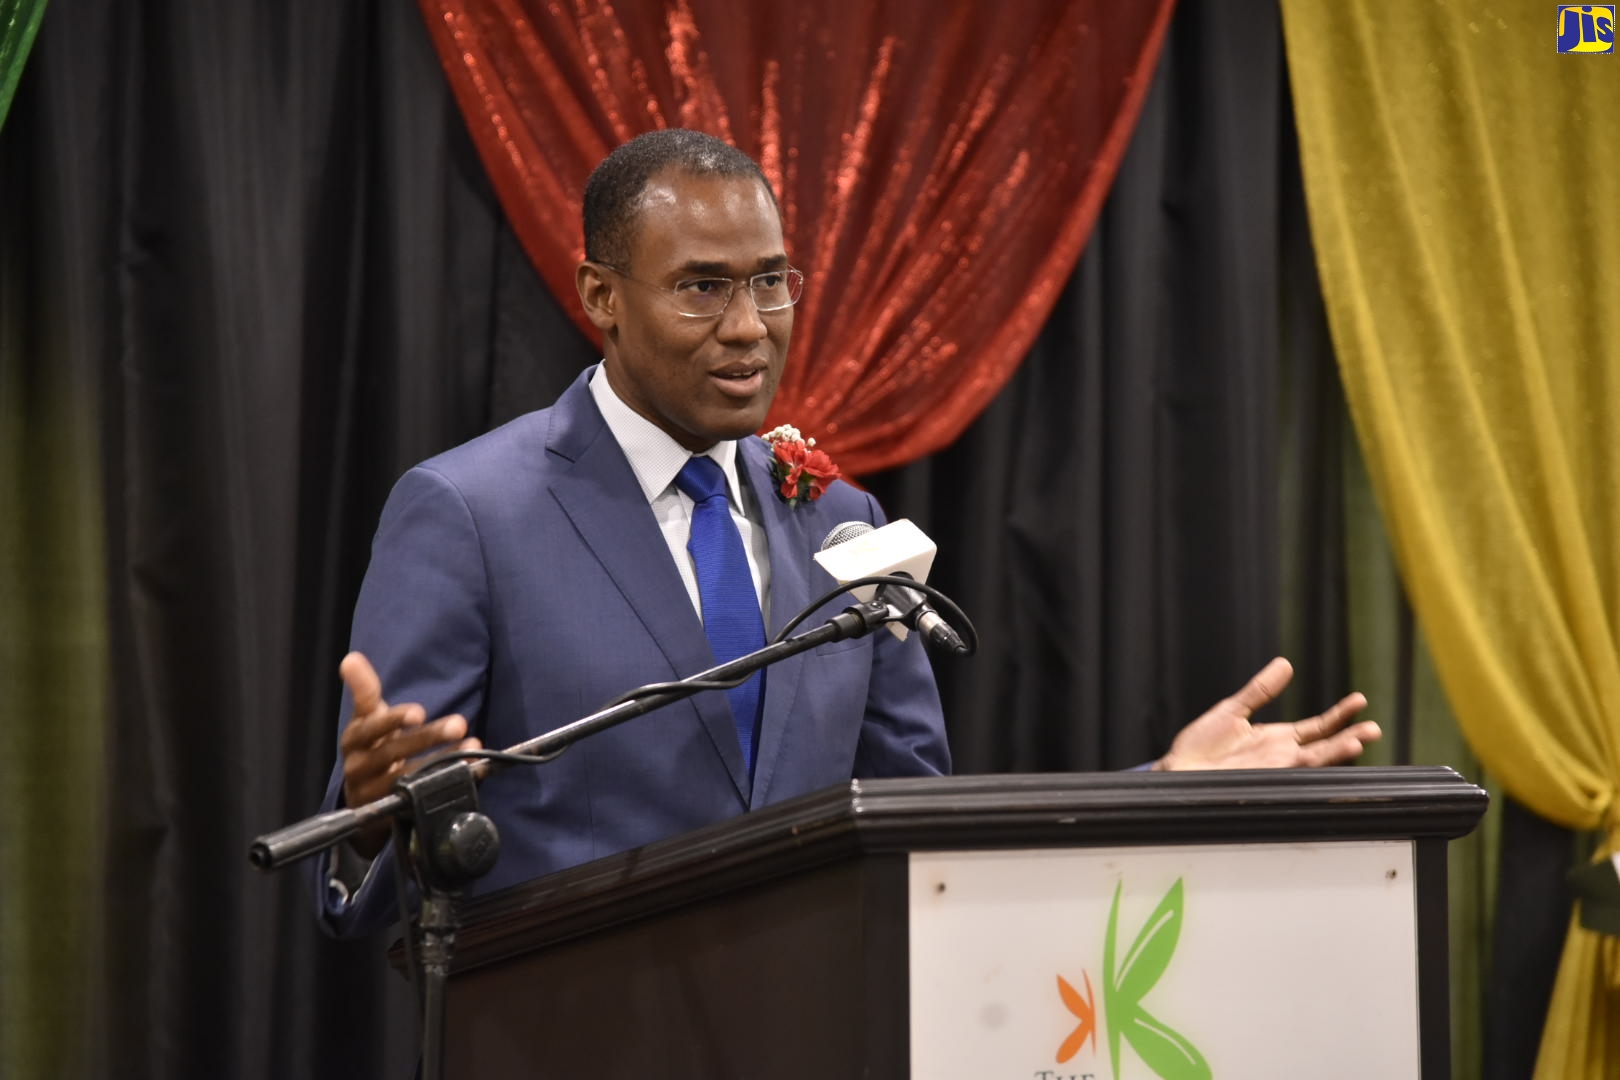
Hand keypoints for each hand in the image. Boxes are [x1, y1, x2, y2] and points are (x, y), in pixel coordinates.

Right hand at [337, 652, 480, 854]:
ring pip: (408, 778)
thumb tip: (350, 659)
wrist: (364, 797)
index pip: (371, 727)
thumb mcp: (366, 719)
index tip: (419, 712)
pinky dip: (448, 782)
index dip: (393, 720)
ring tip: (470, 746)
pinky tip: (472, 770)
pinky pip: (423, 797)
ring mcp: (375, 793)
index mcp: (354, 739)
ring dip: (442, 762)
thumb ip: (364, 691)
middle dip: (428, 738)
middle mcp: (359, 767)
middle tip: (458, 723)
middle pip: (394, 753)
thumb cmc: (372, 748)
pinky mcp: (393, 812)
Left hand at [1155, 657, 1379, 770]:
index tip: (1360, 701)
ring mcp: (1273, 769)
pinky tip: (1322, 758)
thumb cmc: (1201, 746)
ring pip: (1314, 761)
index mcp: (1277, 739)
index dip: (1339, 715)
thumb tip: (1285, 664)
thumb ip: (1260, 690)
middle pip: (1324, 747)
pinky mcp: (1262, 779)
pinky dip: (1307, 767)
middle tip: (1374, 729)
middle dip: (1349, 737)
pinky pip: (1291, 774)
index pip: (1317, 728)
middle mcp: (1280, 756)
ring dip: (1336, 752)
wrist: (1178, 770)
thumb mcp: (1233, 710)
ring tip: (1359, 740)